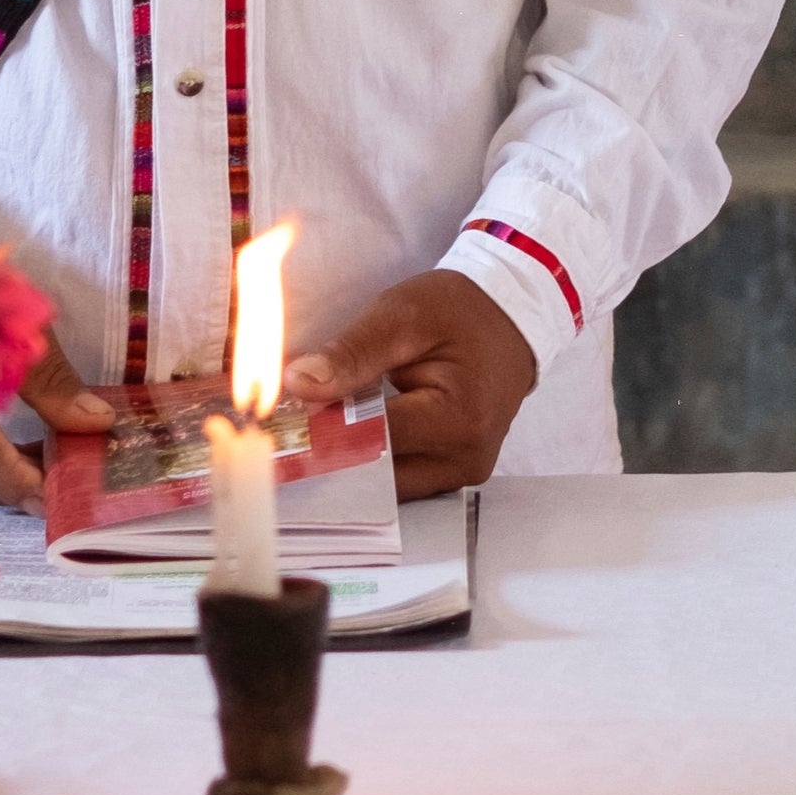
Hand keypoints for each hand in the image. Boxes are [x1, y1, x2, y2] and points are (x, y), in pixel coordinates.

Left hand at [288, 269, 538, 500]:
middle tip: (296, 427)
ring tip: (327, 425)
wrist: (513, 313)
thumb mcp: (402, 314)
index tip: (282, 422)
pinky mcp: (461, 471)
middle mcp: (466, 458)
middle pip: (377, 474)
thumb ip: (350, 353)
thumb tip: (297, 384)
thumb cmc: (461, 308)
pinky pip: (405, 479)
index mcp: (457, 419)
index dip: (321, 430)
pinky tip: (357, 433)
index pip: (370, 441)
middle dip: (333, 452)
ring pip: (387, 485)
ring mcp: (466, 470)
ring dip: (355, 459)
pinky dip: (377, 460)